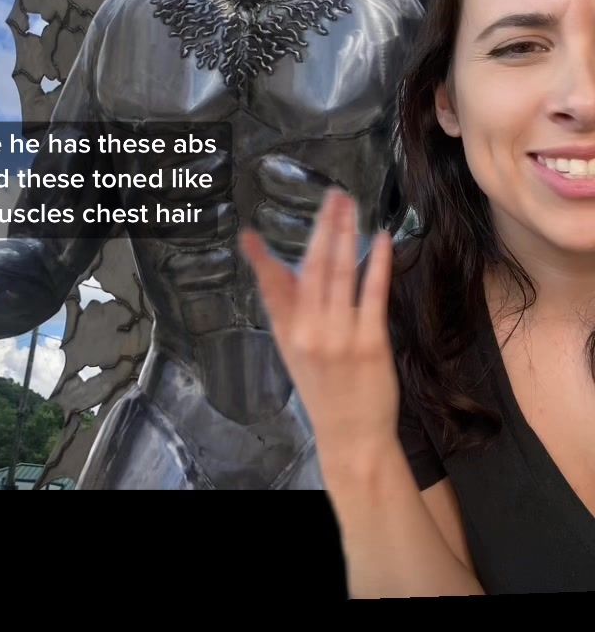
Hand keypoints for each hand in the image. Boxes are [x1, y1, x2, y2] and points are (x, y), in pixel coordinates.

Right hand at [240, 187, 399, 489]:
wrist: (351, 435)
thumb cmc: (324, 390)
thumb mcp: (294, 351)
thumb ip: (289, 309)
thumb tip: (279, 268)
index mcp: (288, 332)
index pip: (271, 287)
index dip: (260, 260)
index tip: (249, 235)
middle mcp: (310, 331)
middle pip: (314, 267)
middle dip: (323, 226)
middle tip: (332, 195)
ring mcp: (340, 335)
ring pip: (341, 273)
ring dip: (347, 234)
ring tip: (351, 207)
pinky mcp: (371, 342)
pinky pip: (373, 293)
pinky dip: (377, 263)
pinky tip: (382, 240)